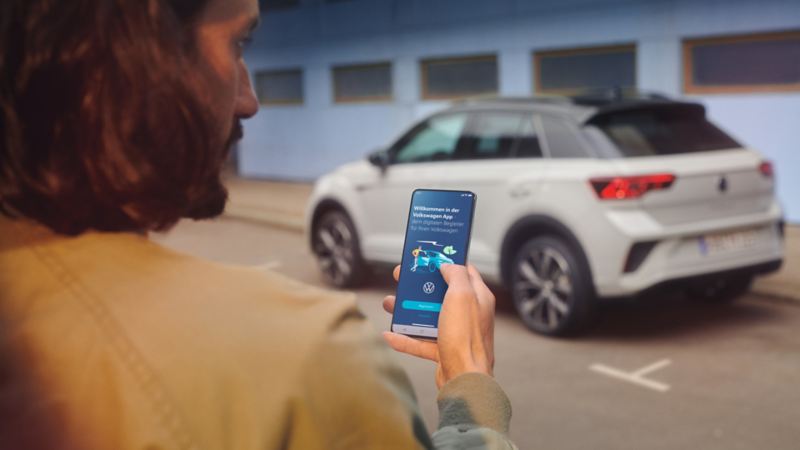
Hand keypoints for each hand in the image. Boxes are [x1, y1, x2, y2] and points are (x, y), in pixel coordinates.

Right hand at [382, 263, 495, 388]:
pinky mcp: (444, 350)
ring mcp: (456, 333)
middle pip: (440, 293)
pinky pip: (421, 342)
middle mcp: (468, 314)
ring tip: (390, 304)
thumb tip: (448, 264)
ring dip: (407, 310)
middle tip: (401, 278)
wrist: (464, 379)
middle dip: (419, 286)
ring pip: (428, 316)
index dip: (446, 261)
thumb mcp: (462, 296)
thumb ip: (456, 274)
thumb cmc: (466, 338)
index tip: (429, 257)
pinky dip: (405, 338)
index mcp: (477, 297)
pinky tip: (389, 335)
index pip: (463, 271)